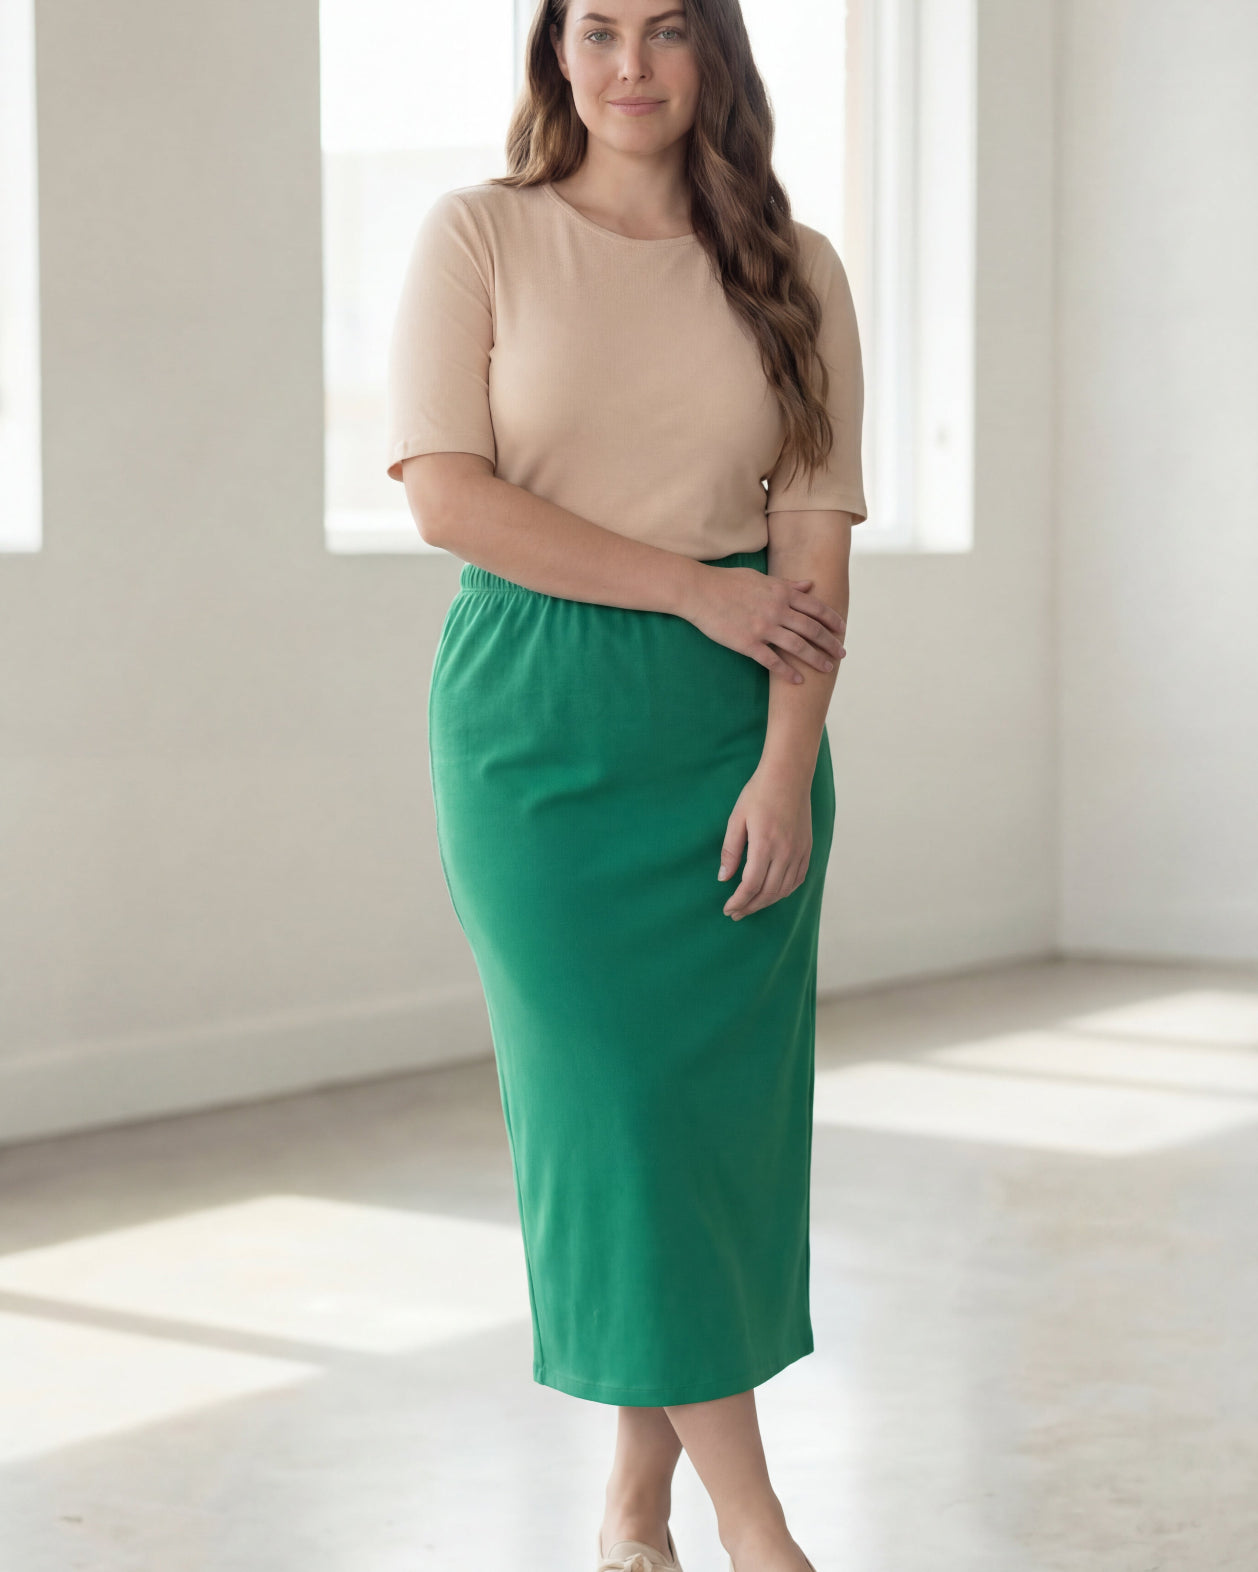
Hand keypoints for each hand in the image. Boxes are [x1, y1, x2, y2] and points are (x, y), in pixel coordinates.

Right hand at [679, 564, 845, 682]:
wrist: (699, 591)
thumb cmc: (728, 582)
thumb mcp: (761, 578)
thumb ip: (787, 584)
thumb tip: (809, 585)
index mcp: (782, 593)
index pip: (816, 608)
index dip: (832, 620)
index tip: (842, 630)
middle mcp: (777, 610)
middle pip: (812, 630)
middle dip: (830, 643)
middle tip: (842, 654)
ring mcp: (763, 628)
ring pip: (798, 647)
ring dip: (816, 659)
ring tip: (827, 668)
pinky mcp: (747, 643)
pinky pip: (772, 661)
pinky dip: (787, 672)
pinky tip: (798, 680)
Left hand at [717, 760, 813, 919]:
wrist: (788, 776)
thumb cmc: (758, 794)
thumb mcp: (736, 819)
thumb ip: (730, 850)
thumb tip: (723, 877)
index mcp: (765, 844)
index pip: (751, 885)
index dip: (738, 901)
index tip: (727, 909)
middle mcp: (786, 852)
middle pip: (768, 892)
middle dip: (750, 906)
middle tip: (735, 913)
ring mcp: (800, 851)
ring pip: (784, 889)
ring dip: (766, 902)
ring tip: (750, 906)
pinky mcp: (807, 849)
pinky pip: (798, 879)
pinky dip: (785, 892)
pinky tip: (773, 894)